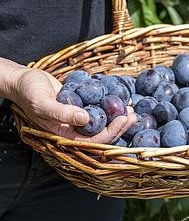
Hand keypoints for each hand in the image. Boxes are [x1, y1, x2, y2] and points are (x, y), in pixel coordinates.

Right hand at [11, 67, 136, 143]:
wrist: (23, 79)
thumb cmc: (29, 93)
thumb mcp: (42, 103)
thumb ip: (62, 113)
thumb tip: (86, 118)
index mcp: (64, 135)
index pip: (93, 141)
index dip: (110, 133)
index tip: (123, 119)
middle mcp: (73, 128)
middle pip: (101, 133)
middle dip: (118, 126)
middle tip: (132, 113)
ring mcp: (77, 117)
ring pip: (101, 121)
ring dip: (116, 115)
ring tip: (129, 105)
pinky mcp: (79, 104)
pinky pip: (97, 107)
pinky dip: (108, 103)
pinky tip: (118, 96)